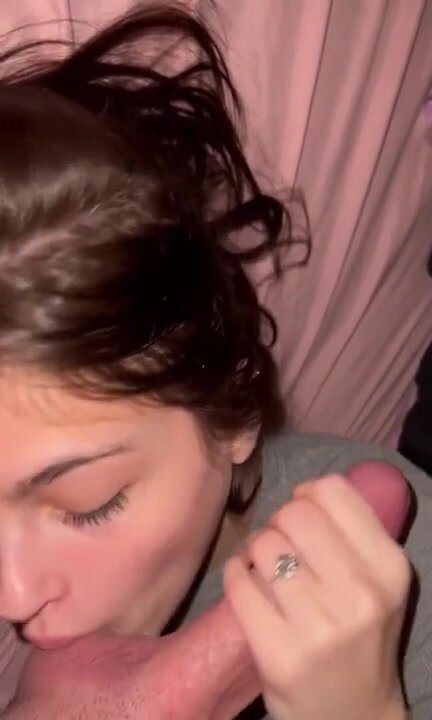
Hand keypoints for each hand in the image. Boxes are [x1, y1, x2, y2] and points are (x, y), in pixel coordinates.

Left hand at [223, 474, 410, 719]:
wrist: (353, 714)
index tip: (301, 513)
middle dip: (279, 522)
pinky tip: (247, 586)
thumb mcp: (379, 583)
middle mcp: (360, 594)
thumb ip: (352, 533)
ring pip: (263, 544)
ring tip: (265, 570)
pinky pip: (237, 581)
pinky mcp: (278, 653)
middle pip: (294, 513)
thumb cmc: (361, 635)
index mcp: (389, 568)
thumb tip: (302, 491)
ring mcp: (318, 627)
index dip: (307, 493)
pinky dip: (235, 575)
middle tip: (282, 545)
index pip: (333, 491)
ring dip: (256, 550)